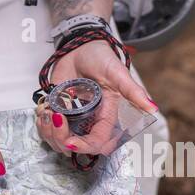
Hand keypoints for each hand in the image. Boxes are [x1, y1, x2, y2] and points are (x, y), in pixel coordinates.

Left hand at [35, 37, 157, 158]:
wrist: (80, 47)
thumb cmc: (101, 58)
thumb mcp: (117, 73)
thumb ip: (133, 91)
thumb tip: (152, 108)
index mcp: (106, 117)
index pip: (98, 143)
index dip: (84, 147)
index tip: (70, 141)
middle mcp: (89, 122)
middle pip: (74, 147)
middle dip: (60, 138)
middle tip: (54, 117)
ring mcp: (72, 118)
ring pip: (57, 141)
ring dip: (48, 131)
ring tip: (47, 112)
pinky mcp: (57, 112)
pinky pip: (46, 129)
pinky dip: (42, 124)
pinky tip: (43, 111)